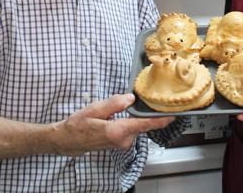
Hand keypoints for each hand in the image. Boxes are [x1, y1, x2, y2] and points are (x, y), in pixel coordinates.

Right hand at [53, 94, 173, 155]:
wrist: (69, 140)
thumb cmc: (79, 124)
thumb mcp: (95, 109)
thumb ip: (114, 103)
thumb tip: (130, 98)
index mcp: (117, 131)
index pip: (144, 124)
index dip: (160, 120)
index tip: (173, 115)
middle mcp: (123, 140)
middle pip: (142, 123)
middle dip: (147, 113)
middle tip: (152, 99)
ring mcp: (122, 143)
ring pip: (137, 126)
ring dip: (137, 116)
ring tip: (129, 105)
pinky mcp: (121, 142)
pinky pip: (132, 129)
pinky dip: (132, 121)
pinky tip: (124, 114)